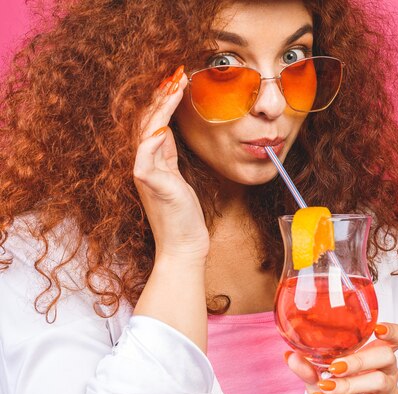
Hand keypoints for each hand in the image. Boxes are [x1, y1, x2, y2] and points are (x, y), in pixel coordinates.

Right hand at [133, 66, 208, 260]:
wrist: (184, 244)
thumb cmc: (182, 213)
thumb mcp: (175, 176)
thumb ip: (167, 154)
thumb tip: (165, 129)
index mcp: (148, 160)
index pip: (151, 122)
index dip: (162, 100)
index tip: (176, 80)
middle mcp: (141, 163)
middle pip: (145, 120)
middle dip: (161, 95)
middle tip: (177, 73)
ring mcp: (142, 171)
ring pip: (146, 129)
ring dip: (161, 105)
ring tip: (176, 85)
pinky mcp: (148, 181)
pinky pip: (147, 151)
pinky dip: (154, 133)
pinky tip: (166, 119)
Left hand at [285, 322, 397, 393]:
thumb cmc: (337, 386)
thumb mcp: (321, 373)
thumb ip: (308, 364)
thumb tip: (291, 356)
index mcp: (377, 353)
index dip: (392, 330)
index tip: (377, 329)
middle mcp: (388, 370)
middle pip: (387, 356)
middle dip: (359, 360)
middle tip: (335, 366)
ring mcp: (389, 391)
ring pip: (377, 381)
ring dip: (348, 384)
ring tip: (325, 385)